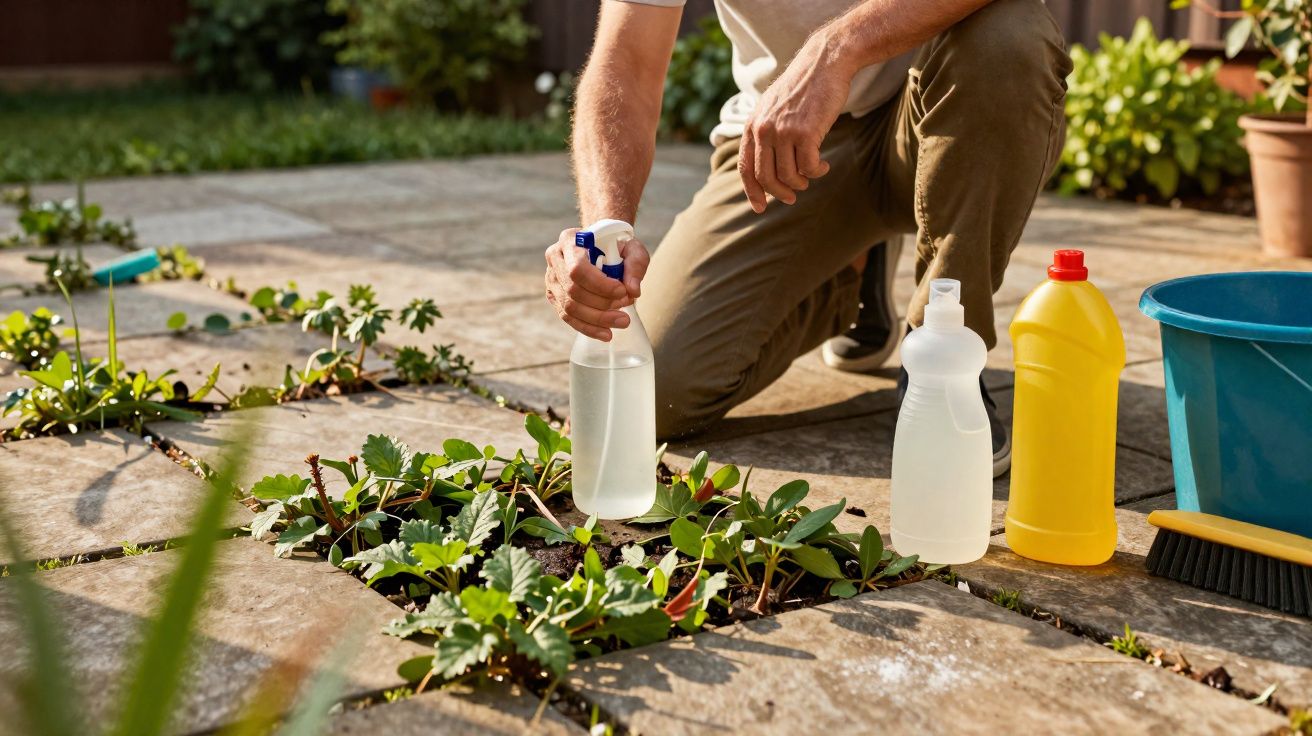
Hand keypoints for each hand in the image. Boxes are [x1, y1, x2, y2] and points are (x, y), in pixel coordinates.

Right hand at [544, 228, 649, 340]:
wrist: (602, 247)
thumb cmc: (617, 246)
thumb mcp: (633, 248)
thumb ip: (636, 265)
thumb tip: (632, 291)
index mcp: (570, 240)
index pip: (578, 268)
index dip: (599, 285)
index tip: (622, 292)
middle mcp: (555, 258)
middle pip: (572, 291)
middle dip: (602, 305)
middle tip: (626, 311)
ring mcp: (552, 278)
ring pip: (569, 307)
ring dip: (597, 319)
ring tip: (622, 322)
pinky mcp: (554, 295)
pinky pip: (568, 317)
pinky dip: (588, 328)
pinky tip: (606, 334)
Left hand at [739, 33, 853, 212]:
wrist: (824, 63)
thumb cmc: (802, 88)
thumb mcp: (773, 108)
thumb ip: (765, 133)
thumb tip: (766, 168)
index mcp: (752, 125)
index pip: (746, 168)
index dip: (752, 191)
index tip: (760, 207)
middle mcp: (764, 130)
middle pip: (766, 177)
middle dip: (779, 193)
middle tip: (792, 197)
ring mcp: (783, 131)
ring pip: (788, 176)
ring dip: (801, 182)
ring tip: (810, 175)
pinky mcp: (805, 133)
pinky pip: (808, 167)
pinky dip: (817, 172)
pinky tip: (823, 165)